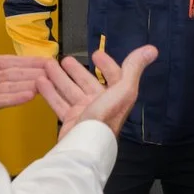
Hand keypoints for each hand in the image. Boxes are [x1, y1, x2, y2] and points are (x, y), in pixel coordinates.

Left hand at [0, 20, 61, 118]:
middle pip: (16, 76)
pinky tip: (30, 94)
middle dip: (36, 74)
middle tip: (57, 72)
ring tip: (49, 82)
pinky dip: (14, 97)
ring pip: (11, 88)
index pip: (12, 64)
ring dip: (30, 85)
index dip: (30, 62)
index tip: (48, 61)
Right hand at [39, 46, 156, 137]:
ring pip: (70, 90)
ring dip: (60, 77)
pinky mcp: (70, 120)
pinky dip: (50, 92)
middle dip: (76, 70)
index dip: (106, 64)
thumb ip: (133, 69)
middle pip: (86, 82)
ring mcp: (84, 112)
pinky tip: (41, 82)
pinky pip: (59, 103)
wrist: (84, 144)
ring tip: (48, 65)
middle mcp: (101, 103)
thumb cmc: (104, 116)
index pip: (112, 75)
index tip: (96, 54)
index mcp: (115, 96)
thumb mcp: (123, 89)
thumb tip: (152, 50)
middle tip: (64, 59)